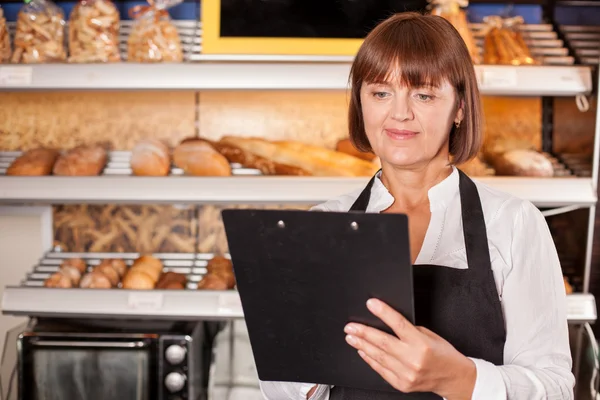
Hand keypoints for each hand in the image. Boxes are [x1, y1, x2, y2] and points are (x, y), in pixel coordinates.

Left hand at [344, 299, 475, 399]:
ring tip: (351, 337)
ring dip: (362, 345)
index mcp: (421, 344)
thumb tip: (387, 322)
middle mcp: (413, 359)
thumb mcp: (430, 335)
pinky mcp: (402, 384)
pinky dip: (370, 359)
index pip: (398, 324)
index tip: (371, 304)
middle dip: (363, 332)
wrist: (453, 378)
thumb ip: (409, 331)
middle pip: (382, 342)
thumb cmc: (443, 354)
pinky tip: (363, 351)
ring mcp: (406, 374)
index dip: (383, 312)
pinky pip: (381, 370)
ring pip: (378, 357)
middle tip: (350, 326)